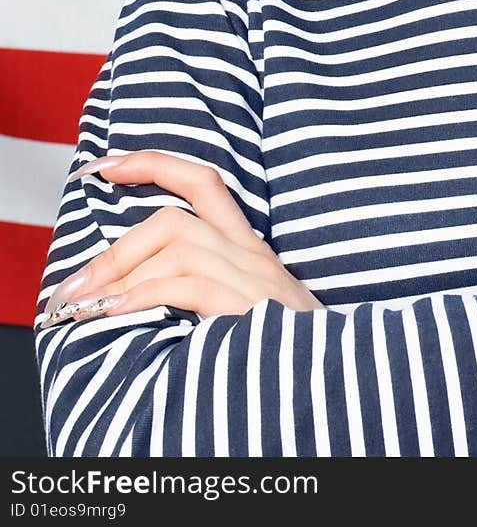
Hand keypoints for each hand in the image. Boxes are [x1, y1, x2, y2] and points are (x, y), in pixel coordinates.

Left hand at [39, 150, 323, 327]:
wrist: (335, 381)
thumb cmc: (283, 355)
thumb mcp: (248, 312)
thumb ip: (203, 292)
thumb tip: (131, 293)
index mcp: (249, 249)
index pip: (204, 182)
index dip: (152, 164)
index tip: (103, 166)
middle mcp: (252, 254)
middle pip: (175, 218)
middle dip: (115, 249)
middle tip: (72, 289)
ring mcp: (253, 278)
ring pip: (176, 243)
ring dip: (118, 273)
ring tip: (83, 307)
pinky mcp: (248, 306)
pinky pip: (184, 284)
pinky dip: (139, 296)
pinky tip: (113, 314)